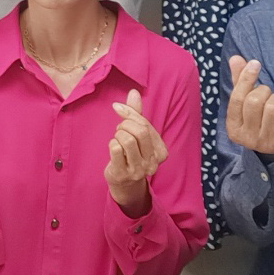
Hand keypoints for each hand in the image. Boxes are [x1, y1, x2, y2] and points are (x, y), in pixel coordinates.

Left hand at [104, 88, 168, 216]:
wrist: (124, 183)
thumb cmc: (132, 153)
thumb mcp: (138, 134)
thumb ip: (136, 113)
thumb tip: (134, 91)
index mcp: (161, 151)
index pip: (146, 125)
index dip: (130, 113)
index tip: (118, 108)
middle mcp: (153, 162)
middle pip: (139, 131)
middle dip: (125, 124)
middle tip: (120, 129)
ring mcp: (138, 170)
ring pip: (127, 139)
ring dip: (118, 135)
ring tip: (118, 139)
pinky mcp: (123, 174)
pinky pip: (115, 149)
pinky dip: (112, 144)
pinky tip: (114, 150)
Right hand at [225, 55, 273, 158]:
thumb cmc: (259, 119)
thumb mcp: (247, 102)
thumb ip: (240, 80)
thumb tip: (235, 58)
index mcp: (233, 127)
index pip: (237, 98)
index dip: (246, 78)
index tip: (255, 63)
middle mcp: (247, 138)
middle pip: (254, 101)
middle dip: (264, 91)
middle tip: (267, 95)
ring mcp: (266, 142)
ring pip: (272, 107)